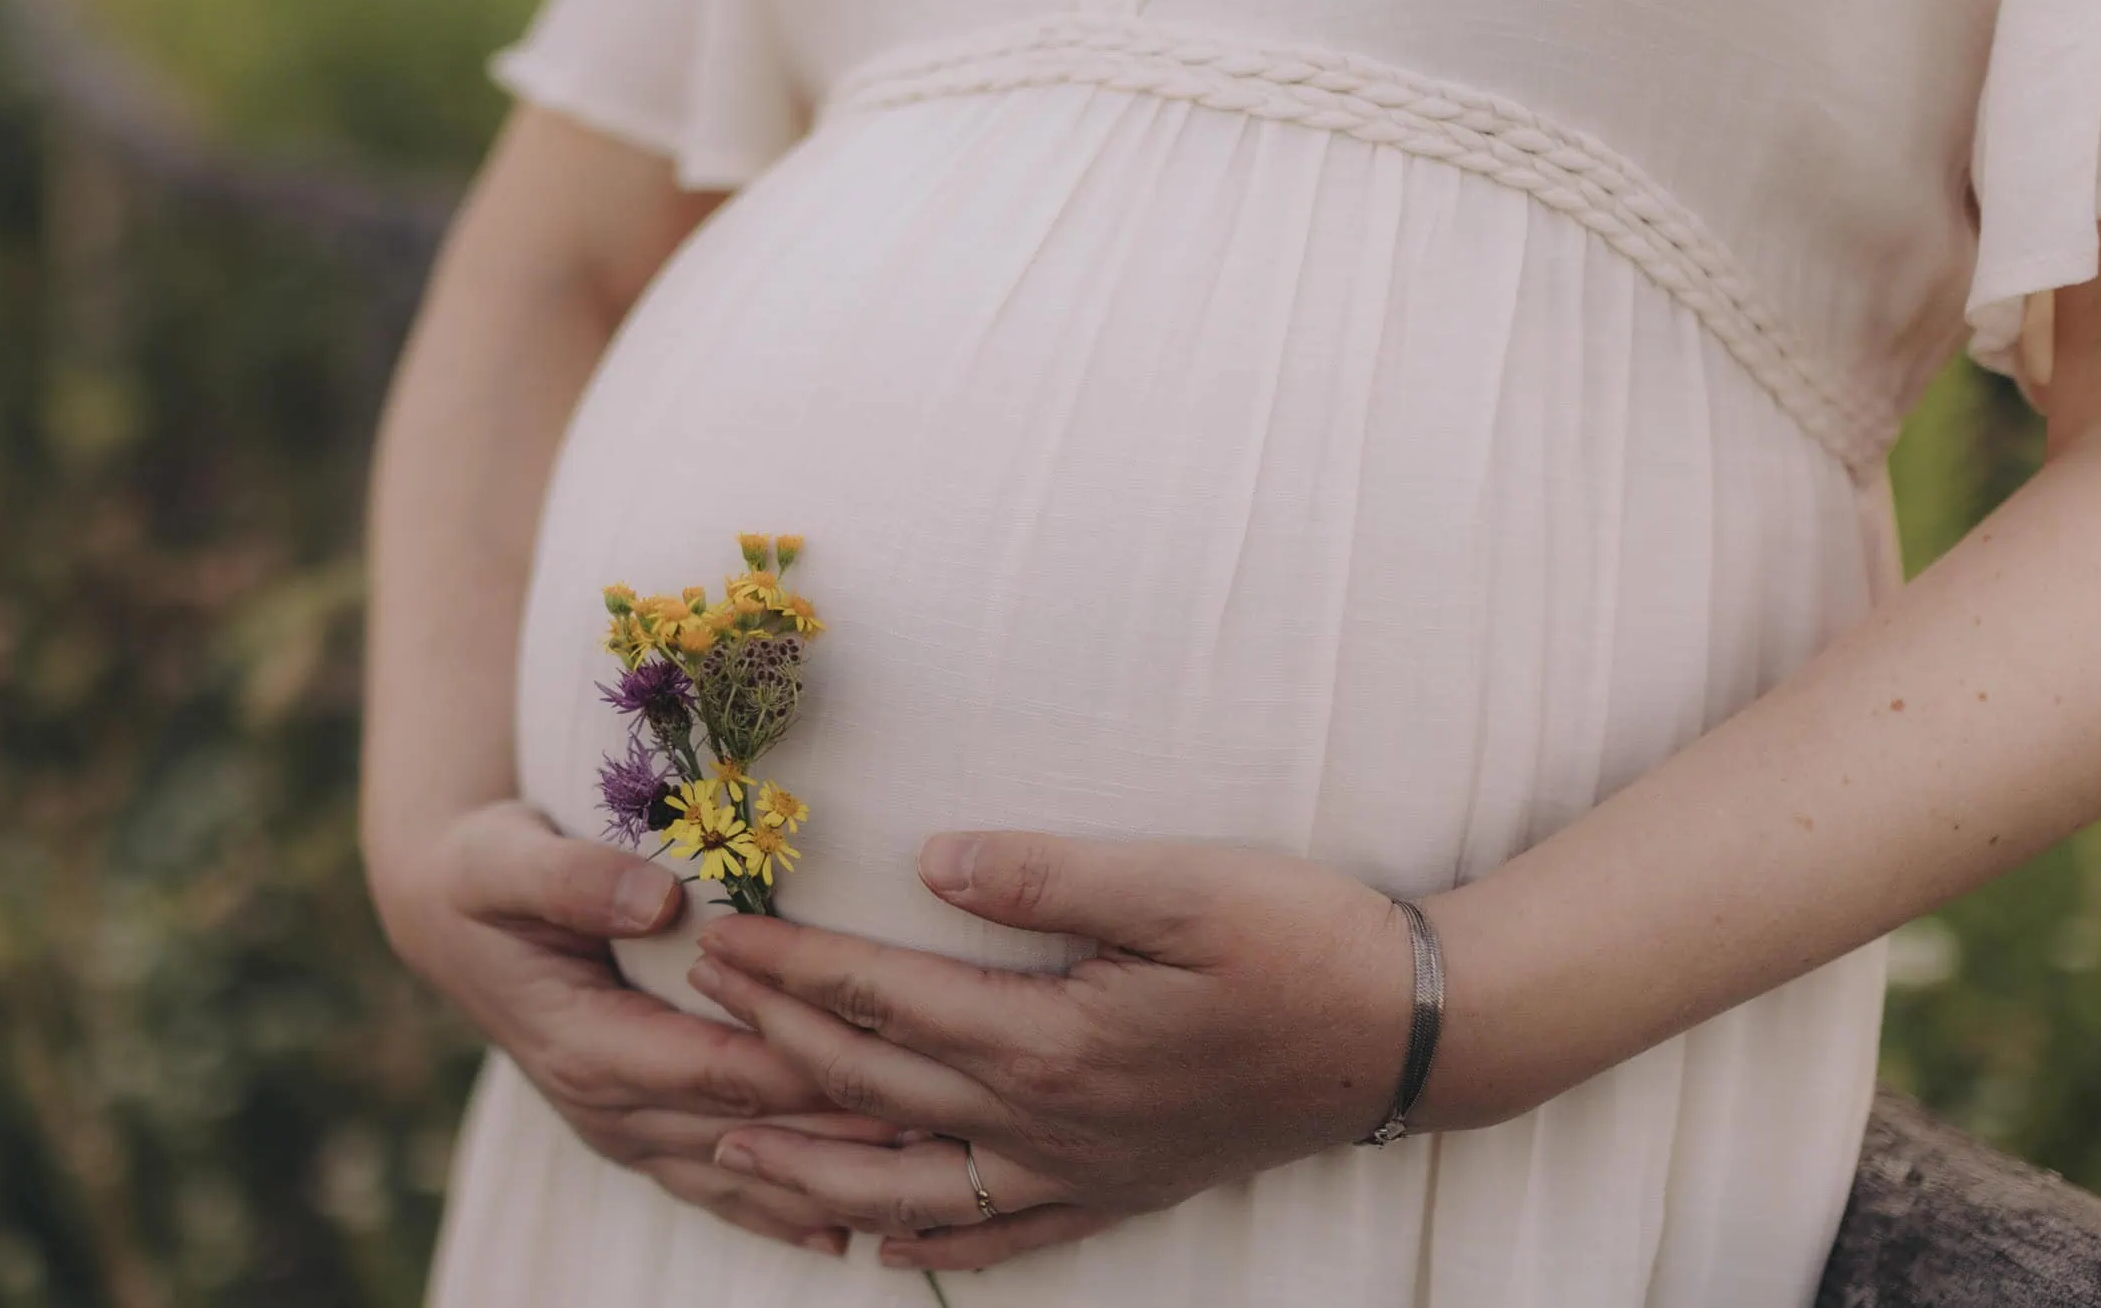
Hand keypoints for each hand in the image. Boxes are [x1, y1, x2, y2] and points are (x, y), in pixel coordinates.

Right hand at [371, 799, 901, 1255]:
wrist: (451, 915)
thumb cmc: (486, 873)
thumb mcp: (506, 860)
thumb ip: (573, 879)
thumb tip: (656, 897)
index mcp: (587, 1046)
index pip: (718, 1071)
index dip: (800, 1070)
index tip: (883, 1064)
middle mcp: (607, 1107)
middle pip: (746, 1133)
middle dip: (839, 1134)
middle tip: (940, 1126)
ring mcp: (623, 1131)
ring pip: (739, 1177)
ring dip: (825, 1181)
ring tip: (920, 1178)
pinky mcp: (638, 1133)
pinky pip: (716, 1189)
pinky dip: (779, 1210)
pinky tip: (846, 1232)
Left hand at [684, 831, 1419, 1271]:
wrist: (1406, 1037)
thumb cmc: (1300, 941)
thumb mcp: (1181, 885)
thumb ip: (1047, 876)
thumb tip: (931, 860)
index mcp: (1053, 1040)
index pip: (886, 1002)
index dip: (794, 967)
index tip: (718, 936)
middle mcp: (1049, 1124)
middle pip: (877, 1090)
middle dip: (774, 1044)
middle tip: (693, 1003)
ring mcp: (1082, 1172)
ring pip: (912, 1187)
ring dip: (811, 1167)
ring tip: (725, 1151)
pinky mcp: (1118, 1192)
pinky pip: (999, 1238)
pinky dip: (927, 1241)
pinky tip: (876, 1239)